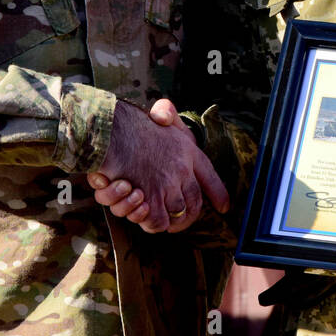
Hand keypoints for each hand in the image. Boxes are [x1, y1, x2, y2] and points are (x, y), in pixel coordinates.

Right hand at [88, 99, 228, 233]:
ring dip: (168, 221)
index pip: (210, 177)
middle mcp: (183, 169)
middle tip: (177, 221)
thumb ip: (165, 112)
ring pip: (176, 215)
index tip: (224, 207)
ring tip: (159, 217)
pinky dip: (151, 222)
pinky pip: (157, 221)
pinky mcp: (150, 197)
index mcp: (187, 150)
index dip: (218, 194)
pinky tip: (144, 214)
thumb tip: (162, 115)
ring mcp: (168, 184)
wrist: (111, 130)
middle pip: (194, 203)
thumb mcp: (154, 113)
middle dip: (187, 217)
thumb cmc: (128, 124)